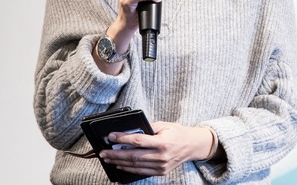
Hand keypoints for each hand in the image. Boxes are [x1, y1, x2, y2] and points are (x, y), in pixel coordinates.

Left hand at [99, 121, 216, 175]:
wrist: (192, 146)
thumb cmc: (178, 133)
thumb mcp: (164, 125)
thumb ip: (148, 127)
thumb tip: (129, 130)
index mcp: (163, 142)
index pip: (138, 141)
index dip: (123, 138)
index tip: (111, 136)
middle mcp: (161, 156)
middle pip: (133, 156)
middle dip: (116, 154)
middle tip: (103, 152)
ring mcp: (161, 166)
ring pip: (135, 165)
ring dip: (119, 162)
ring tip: (108, 158)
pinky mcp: (161, 172)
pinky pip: (141, 172)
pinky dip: (129, 169)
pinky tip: (120, 164)